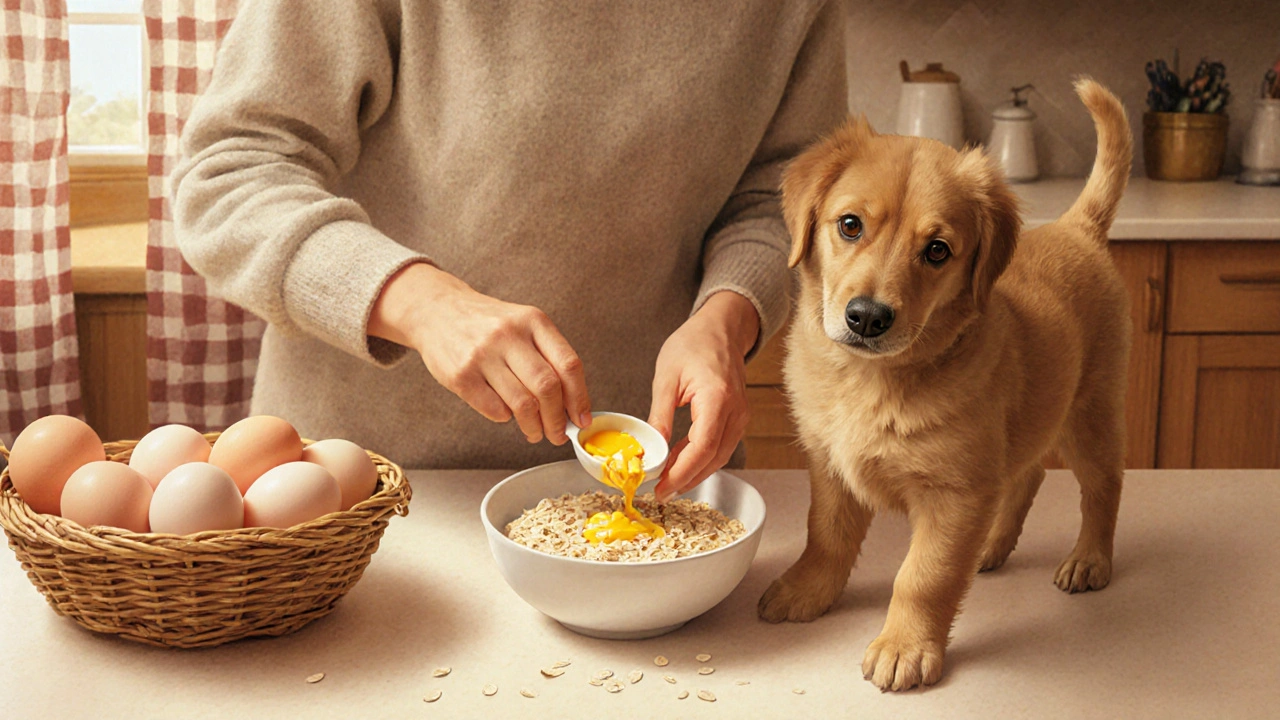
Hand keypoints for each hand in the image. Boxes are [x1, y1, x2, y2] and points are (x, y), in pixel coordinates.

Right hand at [369, 262, 590, 443]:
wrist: (438, 310)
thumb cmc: (488, 324)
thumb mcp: (523, 325)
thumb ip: (548, 357)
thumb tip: (571, 407)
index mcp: (534, 321)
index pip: (569, 365)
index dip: (580, 399)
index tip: (582, 420)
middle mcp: (510, 335)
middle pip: (548, 388)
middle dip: (557, 420)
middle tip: (558, 434)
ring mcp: (483, 354)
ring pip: (522, 404)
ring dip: (534, 427)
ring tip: (535, 432)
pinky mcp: (461, 375)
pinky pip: (494, 409)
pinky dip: (505, 418)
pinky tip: (505, 414)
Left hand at [648, 291, 759, 501]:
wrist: (720, 329)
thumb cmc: (693, 344)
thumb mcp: (667, 377)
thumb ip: (660, 415)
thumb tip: (652, 448)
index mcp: (717, 398)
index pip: (702, 447)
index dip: (682, 472)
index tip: (661, 487)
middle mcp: (735, 410)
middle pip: (714, 458)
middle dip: (687, 479)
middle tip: (660, 492)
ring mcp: (741, 415)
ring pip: (720, 456)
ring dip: (695, 472)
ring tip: (667, 482)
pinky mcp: (738, 418)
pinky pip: (721, 446)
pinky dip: (702, 459)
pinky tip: (681, 463)